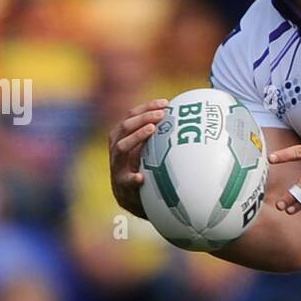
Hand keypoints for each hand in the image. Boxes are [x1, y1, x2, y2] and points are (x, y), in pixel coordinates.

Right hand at [108, 98, 167, 216]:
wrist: (131, 197)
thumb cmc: (143, 167)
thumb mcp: (147, 149)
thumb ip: (157, 136)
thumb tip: (184, 119)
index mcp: (122, 136)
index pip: (131, 116)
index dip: (147, 107)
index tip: (166, 103)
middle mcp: (116, 148)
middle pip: (125, 127)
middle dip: (143, 118)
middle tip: (161, 115)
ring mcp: (117, 165)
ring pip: (121, 147)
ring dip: (136, 136)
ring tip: (152, 130)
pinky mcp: (121, 184)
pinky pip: (125, 180)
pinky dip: (132, 178)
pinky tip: (141, 177)